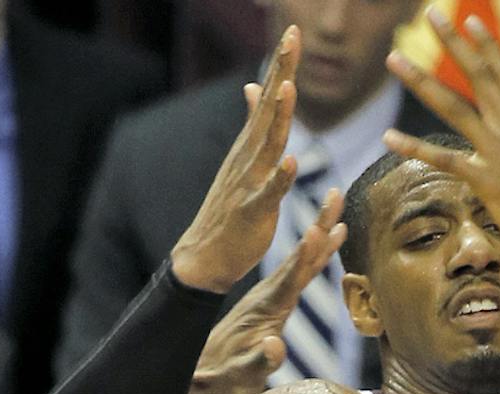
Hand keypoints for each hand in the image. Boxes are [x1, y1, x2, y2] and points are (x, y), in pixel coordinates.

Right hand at [171, 29, 302, 293]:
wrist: (205, 255)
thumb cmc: (230, 210)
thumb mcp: (244, 161)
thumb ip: (253, 124)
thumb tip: (253, 86)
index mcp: (251, 145)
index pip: (268, 98)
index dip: (281, 65)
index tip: (293, 32)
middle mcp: (248, 157)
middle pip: (268, 108)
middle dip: (281, 72)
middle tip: (292, 36)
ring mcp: (249, 183)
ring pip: (267, 144)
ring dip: (278, 116)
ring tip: (288, 88)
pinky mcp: (252, 212)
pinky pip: (269, 193)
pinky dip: (280, 177)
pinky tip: (291, 161)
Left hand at [182, 188, 346, 393]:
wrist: (205, 376)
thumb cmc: (224, 382)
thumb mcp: (242, 378)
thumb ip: (259, 363)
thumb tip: (275, 347)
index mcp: (265, 311)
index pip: (288, 280)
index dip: (303, 257)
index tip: (316, 230)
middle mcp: (269, 298)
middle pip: (299, 259)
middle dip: (319, 228)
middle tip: (336, 196)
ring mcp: (270, 299)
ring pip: (300, 261)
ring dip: (320, 234)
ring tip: (338, 208)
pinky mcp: (273, 303)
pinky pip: (298, 273)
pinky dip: (313, 255)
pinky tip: (323, 241)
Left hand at [385, 19, 499, 293]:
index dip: (487, 47)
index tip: (469, 22)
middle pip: (479, 77)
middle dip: (452, 43)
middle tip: (430, 14)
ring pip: (454, 108)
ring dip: (421, 81)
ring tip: (394, 58)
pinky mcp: (489, 183)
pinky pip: (444, 161)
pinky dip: (414, 148)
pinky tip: (387, 137)